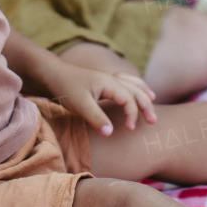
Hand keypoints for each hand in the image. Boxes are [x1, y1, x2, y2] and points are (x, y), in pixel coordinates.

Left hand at [42, 62, 156, 136]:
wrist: (53, 74)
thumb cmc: (66, 88)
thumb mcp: (80, 105)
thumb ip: (96, 118)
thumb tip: (111, 133)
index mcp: (109, 83)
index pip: (129, 98)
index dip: (132, 114)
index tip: (130, 129)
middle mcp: (111, 78)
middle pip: (136, 89)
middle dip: (146, 104)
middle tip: (153, 120)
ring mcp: (107, 78)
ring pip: (132, 82)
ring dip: (143, 92)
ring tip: (153, 98)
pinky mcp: (102, 80)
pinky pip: (125, 81)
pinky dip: (134, 85)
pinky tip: (134, 89)